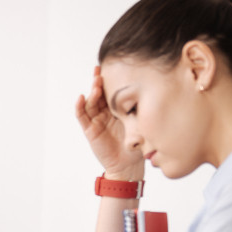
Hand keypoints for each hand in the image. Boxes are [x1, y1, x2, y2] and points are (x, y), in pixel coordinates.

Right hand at [75, 66, 144, 180]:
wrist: (128, 165)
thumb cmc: (136, 145)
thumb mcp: (140, 123)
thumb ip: (140, 109)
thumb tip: (151, 89)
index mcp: (117, 110)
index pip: (111, 91)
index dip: (110, 79)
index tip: (112, 66)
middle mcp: (105, 113)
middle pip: (99, 93)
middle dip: (99, 81)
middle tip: (100, 71)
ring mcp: (96, 120)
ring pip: (91, 102)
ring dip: (92, 91)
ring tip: (96, 83)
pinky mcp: (90, 130)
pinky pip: (82, 116)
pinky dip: (80, 106)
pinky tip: (81, 97)